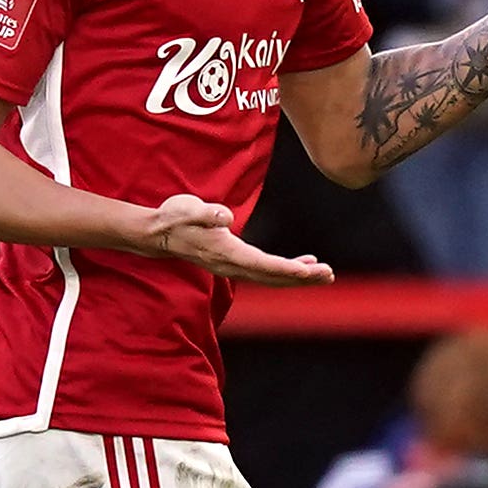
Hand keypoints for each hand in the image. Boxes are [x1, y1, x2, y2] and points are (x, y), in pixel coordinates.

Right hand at [112, 192, 330, 285]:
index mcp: (225, 252)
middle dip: (301, 278)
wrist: (158, 233)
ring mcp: (233, 266)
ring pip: (271, 278)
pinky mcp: (235, 263)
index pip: (262, 264)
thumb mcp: (186, 209)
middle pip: (272, 277)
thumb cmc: (174, 218)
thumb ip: (206, 212)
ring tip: (324, 274)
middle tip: (329, 275)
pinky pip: (265, 272)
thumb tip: (225, 217)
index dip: (287, 269)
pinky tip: (303, 266)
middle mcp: (231, 264)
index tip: (310, 271)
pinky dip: (286, 271)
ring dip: (298, 277)